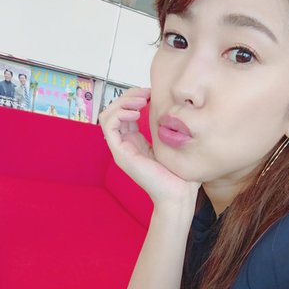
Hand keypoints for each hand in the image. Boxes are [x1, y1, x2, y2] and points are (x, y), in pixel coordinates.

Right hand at [99, 87, 199, 206]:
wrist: (179, 195)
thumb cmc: (181, 175)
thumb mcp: (174, 143)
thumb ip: (167, 127)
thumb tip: (172, 107)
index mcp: (136, 141)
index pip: (125, 112)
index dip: (134, 97)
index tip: (152, 93)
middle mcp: (126, 144)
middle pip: (114, 110)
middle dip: (128, 95)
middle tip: (146, 93)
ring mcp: (121, 149)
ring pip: (108, 115)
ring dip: (122, 101)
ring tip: (141, 101)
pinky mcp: (120, 154)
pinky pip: (108, 126)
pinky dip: (119, 113)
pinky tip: (136, 112)